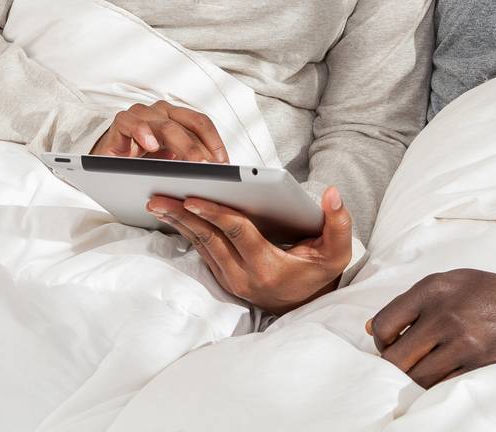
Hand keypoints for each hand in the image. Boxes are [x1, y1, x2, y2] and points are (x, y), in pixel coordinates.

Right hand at [89, 101, 227, 162]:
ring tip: (192, 164)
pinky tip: (151, 145)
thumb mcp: (169, 163)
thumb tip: (215, 176)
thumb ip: (187, 163)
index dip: (214, 142)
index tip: (225, 164)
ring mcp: (142, 115)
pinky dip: (142, 132)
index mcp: (177, 118)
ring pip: (165, 125)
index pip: (201, 123)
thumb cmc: (143, 161)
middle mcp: (162, 112)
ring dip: (182, 144)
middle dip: (201, 149)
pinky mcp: (121, 122)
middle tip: (211, 169)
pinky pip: (132, 122)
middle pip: (187, 125)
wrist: (109, 161)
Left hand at [147, 184, 351, 314]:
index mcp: (267, 266)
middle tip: (156, 196)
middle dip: (182, 216)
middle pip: (208, 240)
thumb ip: (339, 222)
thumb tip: (332, 193)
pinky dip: (186, 232)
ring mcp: (231, 280)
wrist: (307, 302)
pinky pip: (201, 252)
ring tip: (156, 201)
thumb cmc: (320, 271)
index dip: (214, 213)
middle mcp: (243, 276)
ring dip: (178, 223)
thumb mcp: (337, 251)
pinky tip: (172, 215)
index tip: (192, 196)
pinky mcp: (224, 278)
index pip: (236, 233)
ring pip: (200, 247)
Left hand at [366, 269, 495, 386]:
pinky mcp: (477, 365)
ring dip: (413, 379)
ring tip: (420, 371)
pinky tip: (440, 377)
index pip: (385, 322)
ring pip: (416, 378)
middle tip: (402, 364)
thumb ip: (413, 300)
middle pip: (395, 357)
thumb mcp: (451, 281)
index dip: (381, 341)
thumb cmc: (488, 293)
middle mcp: (443, 314)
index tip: (390, 344)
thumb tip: (372, 329)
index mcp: (433, 288)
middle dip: (392, 366)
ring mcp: (461, 342)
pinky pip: (441, 387)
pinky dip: (434, 387)